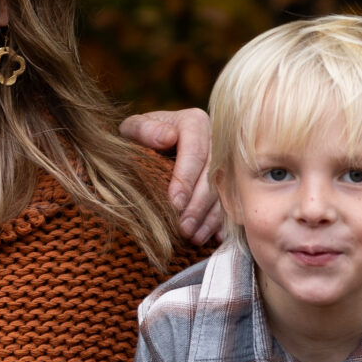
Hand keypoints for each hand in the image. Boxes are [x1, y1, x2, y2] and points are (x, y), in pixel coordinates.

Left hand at [120, 108, 220, 243]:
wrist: (150, 142)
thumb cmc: (139, 136)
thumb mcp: (133, 128)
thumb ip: (143, 129)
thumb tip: (166, 137)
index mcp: (195, 123)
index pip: (195, 153)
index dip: (185, 179)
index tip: (174, 203)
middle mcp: (215, 140)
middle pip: (212, 176)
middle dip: (198, 205)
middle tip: (183, 228)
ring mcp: (224, 162)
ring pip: (222, 192)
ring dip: (209, 218)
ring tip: (193, 237)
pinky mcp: (226, 181)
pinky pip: (228, 204)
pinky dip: (219, 223)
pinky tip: (210, 239)